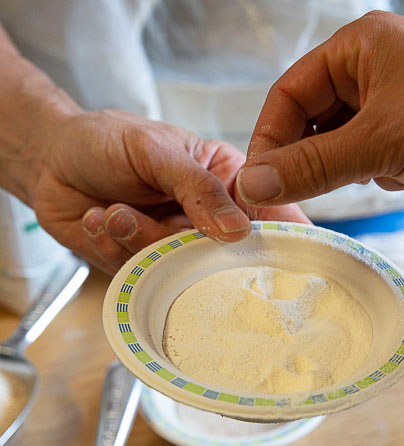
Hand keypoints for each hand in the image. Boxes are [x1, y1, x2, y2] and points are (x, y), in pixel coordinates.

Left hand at [29, 110, 307, 273]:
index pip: (266, 212)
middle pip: (222, 252)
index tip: (278, 262)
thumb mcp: (156, 150)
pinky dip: (111, 247)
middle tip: (143, 218)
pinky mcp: (142, 261)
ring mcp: (173, 242)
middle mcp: (204, 217)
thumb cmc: (108, 141)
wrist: (52, 159)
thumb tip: (238, 231)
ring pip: (177, 267)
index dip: (277, 239)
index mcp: (224, 181)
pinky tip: (95, 218)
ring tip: (111, 211)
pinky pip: (138, 274)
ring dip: (137, 240)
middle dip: (179, 242)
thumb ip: (198, 188)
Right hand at [236, 11, 403, 206]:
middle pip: (310, 119)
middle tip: (308, 187)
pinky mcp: (402, 125)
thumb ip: (312, 165)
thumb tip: (252, 185)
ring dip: (350, 164)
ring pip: (336, 141)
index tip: (258, 181)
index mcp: (355, 49)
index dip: (269, 139)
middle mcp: (367, 68)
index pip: (288, 96)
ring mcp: (386, 98)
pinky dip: (376, 169)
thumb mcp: (380, 141)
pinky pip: (364, 152)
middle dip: (313, 156)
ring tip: (379, 168)